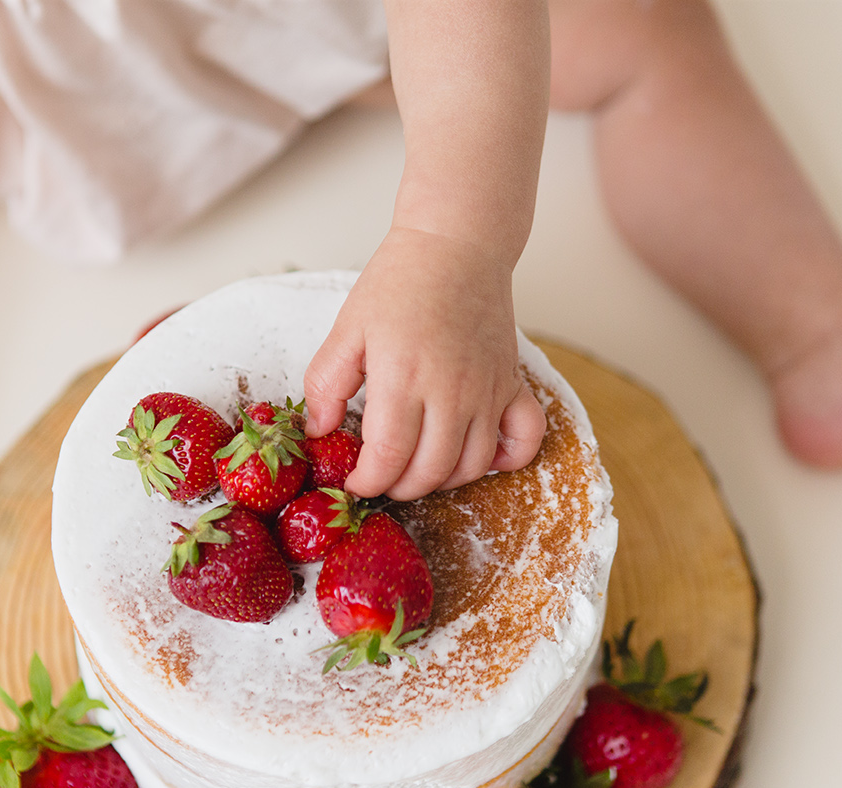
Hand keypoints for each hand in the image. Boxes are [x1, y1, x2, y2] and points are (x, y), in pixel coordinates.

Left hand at [304, 227, 546, 499]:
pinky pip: (524, 440)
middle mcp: (452, 392)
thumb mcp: (348, 329)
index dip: (367, 482)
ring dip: (440, 481)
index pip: (389, 458)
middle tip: (380, 476)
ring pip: (471, 467)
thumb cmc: (399, 283)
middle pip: (429, 472)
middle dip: (398, 487)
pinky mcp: (512, 383)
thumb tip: (318, 430)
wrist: (456, 245)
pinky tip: (476, 455)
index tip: (354, 481)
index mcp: (404, 379)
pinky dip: (504, 461)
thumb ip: (326, 383)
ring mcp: (488, 391)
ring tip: (416, 468)